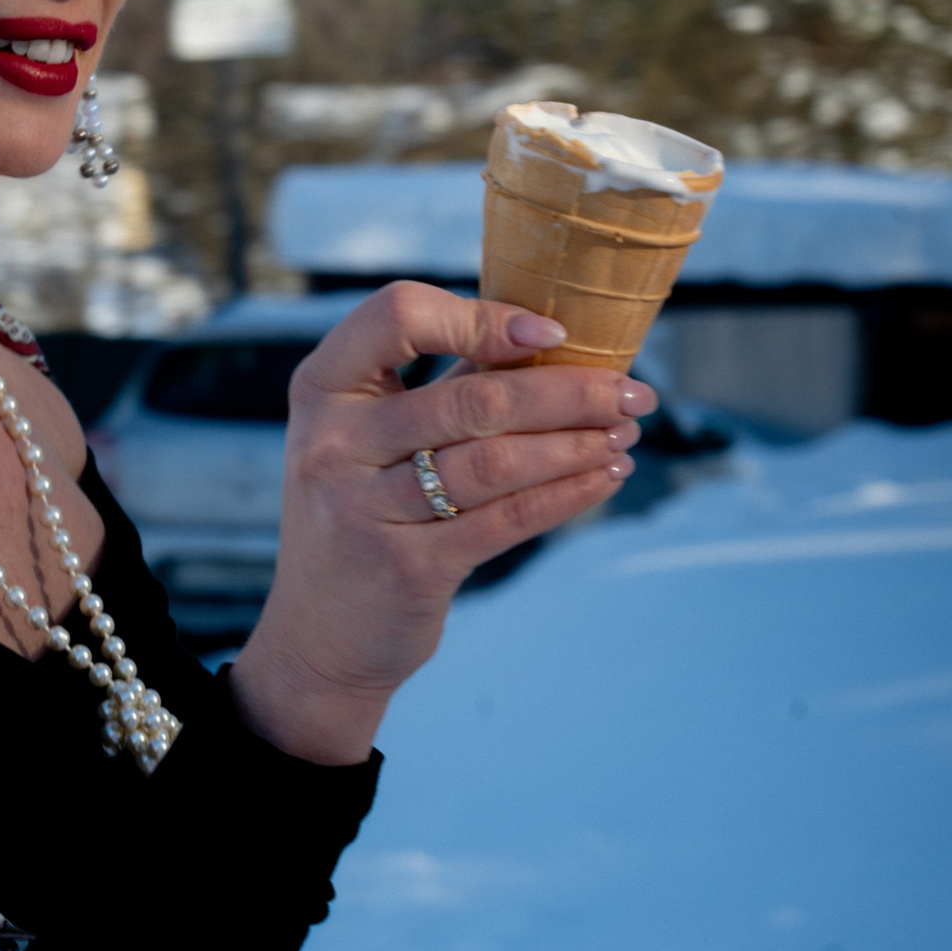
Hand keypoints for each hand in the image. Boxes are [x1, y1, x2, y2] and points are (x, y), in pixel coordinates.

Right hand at [231, 281, 655, 765]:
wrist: (319, 634)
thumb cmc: (362, 516)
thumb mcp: (369, 441)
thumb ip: (440, 387)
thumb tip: (546, 340)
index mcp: (322, 390)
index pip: (397, 316)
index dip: (479, 316)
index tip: (550, 332)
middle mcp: (331, 445)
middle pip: (471, 398)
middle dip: (570, 392)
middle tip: (632, 393)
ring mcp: (364, 509)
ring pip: (497, 462)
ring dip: (577, 444)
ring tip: (626, 434)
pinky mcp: (407, 568)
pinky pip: (507, 520)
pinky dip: (567, 494)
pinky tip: (603, 477)